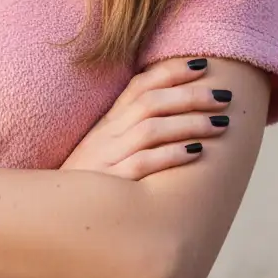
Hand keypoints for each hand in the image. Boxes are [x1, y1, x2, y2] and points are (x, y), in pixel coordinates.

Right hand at [60, 57, 231, 179]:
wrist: (53, 212)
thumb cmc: (88, 181)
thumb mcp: (103, 147)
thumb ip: (129, 128)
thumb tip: (169, 110)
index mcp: (108, 122)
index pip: (139, 85)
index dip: (170, 72)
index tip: (202, 64)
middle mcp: (107, 134)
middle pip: (150, 102)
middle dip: (190, 95)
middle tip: (224, 95)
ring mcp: (107, 157)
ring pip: (150, 129)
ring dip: (188, 123)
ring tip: (221, 123)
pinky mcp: (110, 184)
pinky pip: (142, 164)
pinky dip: (170, 155)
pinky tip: (196, 152)